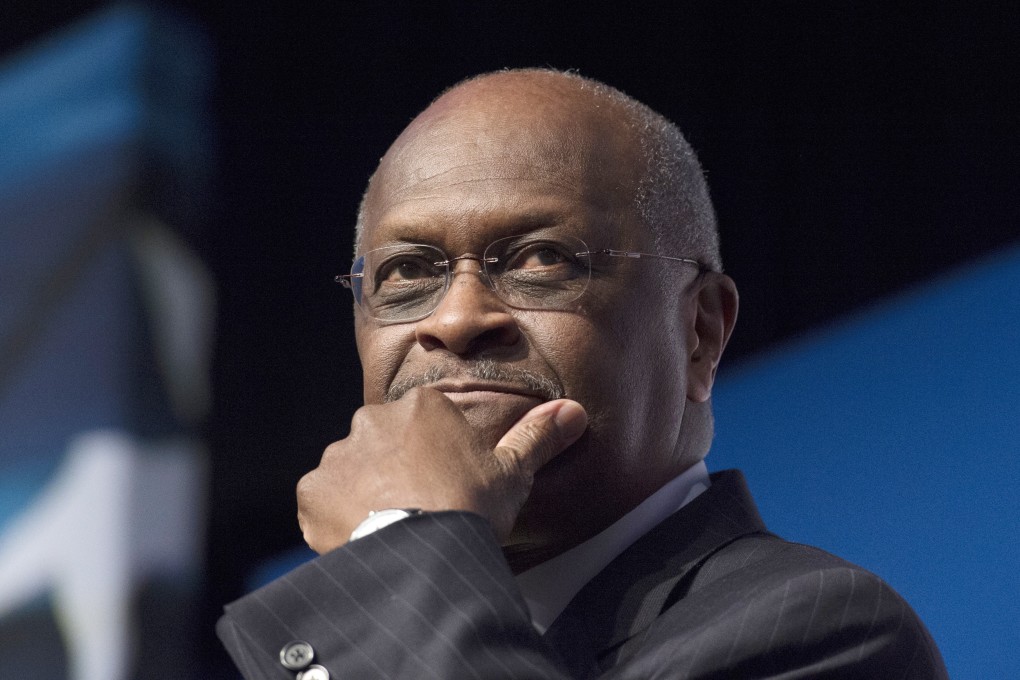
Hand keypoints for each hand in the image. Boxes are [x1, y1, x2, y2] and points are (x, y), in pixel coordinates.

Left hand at [297, 387, 586, 553]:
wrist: (420, 554)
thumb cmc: (470, 508)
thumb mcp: (513, 474)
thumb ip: (537, 438)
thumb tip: (574, 411)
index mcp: (422, 407)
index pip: (426, 422)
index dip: (438, 456)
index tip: (448, 485)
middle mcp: (373, 420)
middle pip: (385, 441)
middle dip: (397, 469)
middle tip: (420, 508)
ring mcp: (339, 454)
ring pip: (352, 469)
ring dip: (366, 492)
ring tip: (392, 528)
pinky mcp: (313, 490)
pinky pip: (322, 500)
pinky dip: (337, 517)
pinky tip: (364, 539)